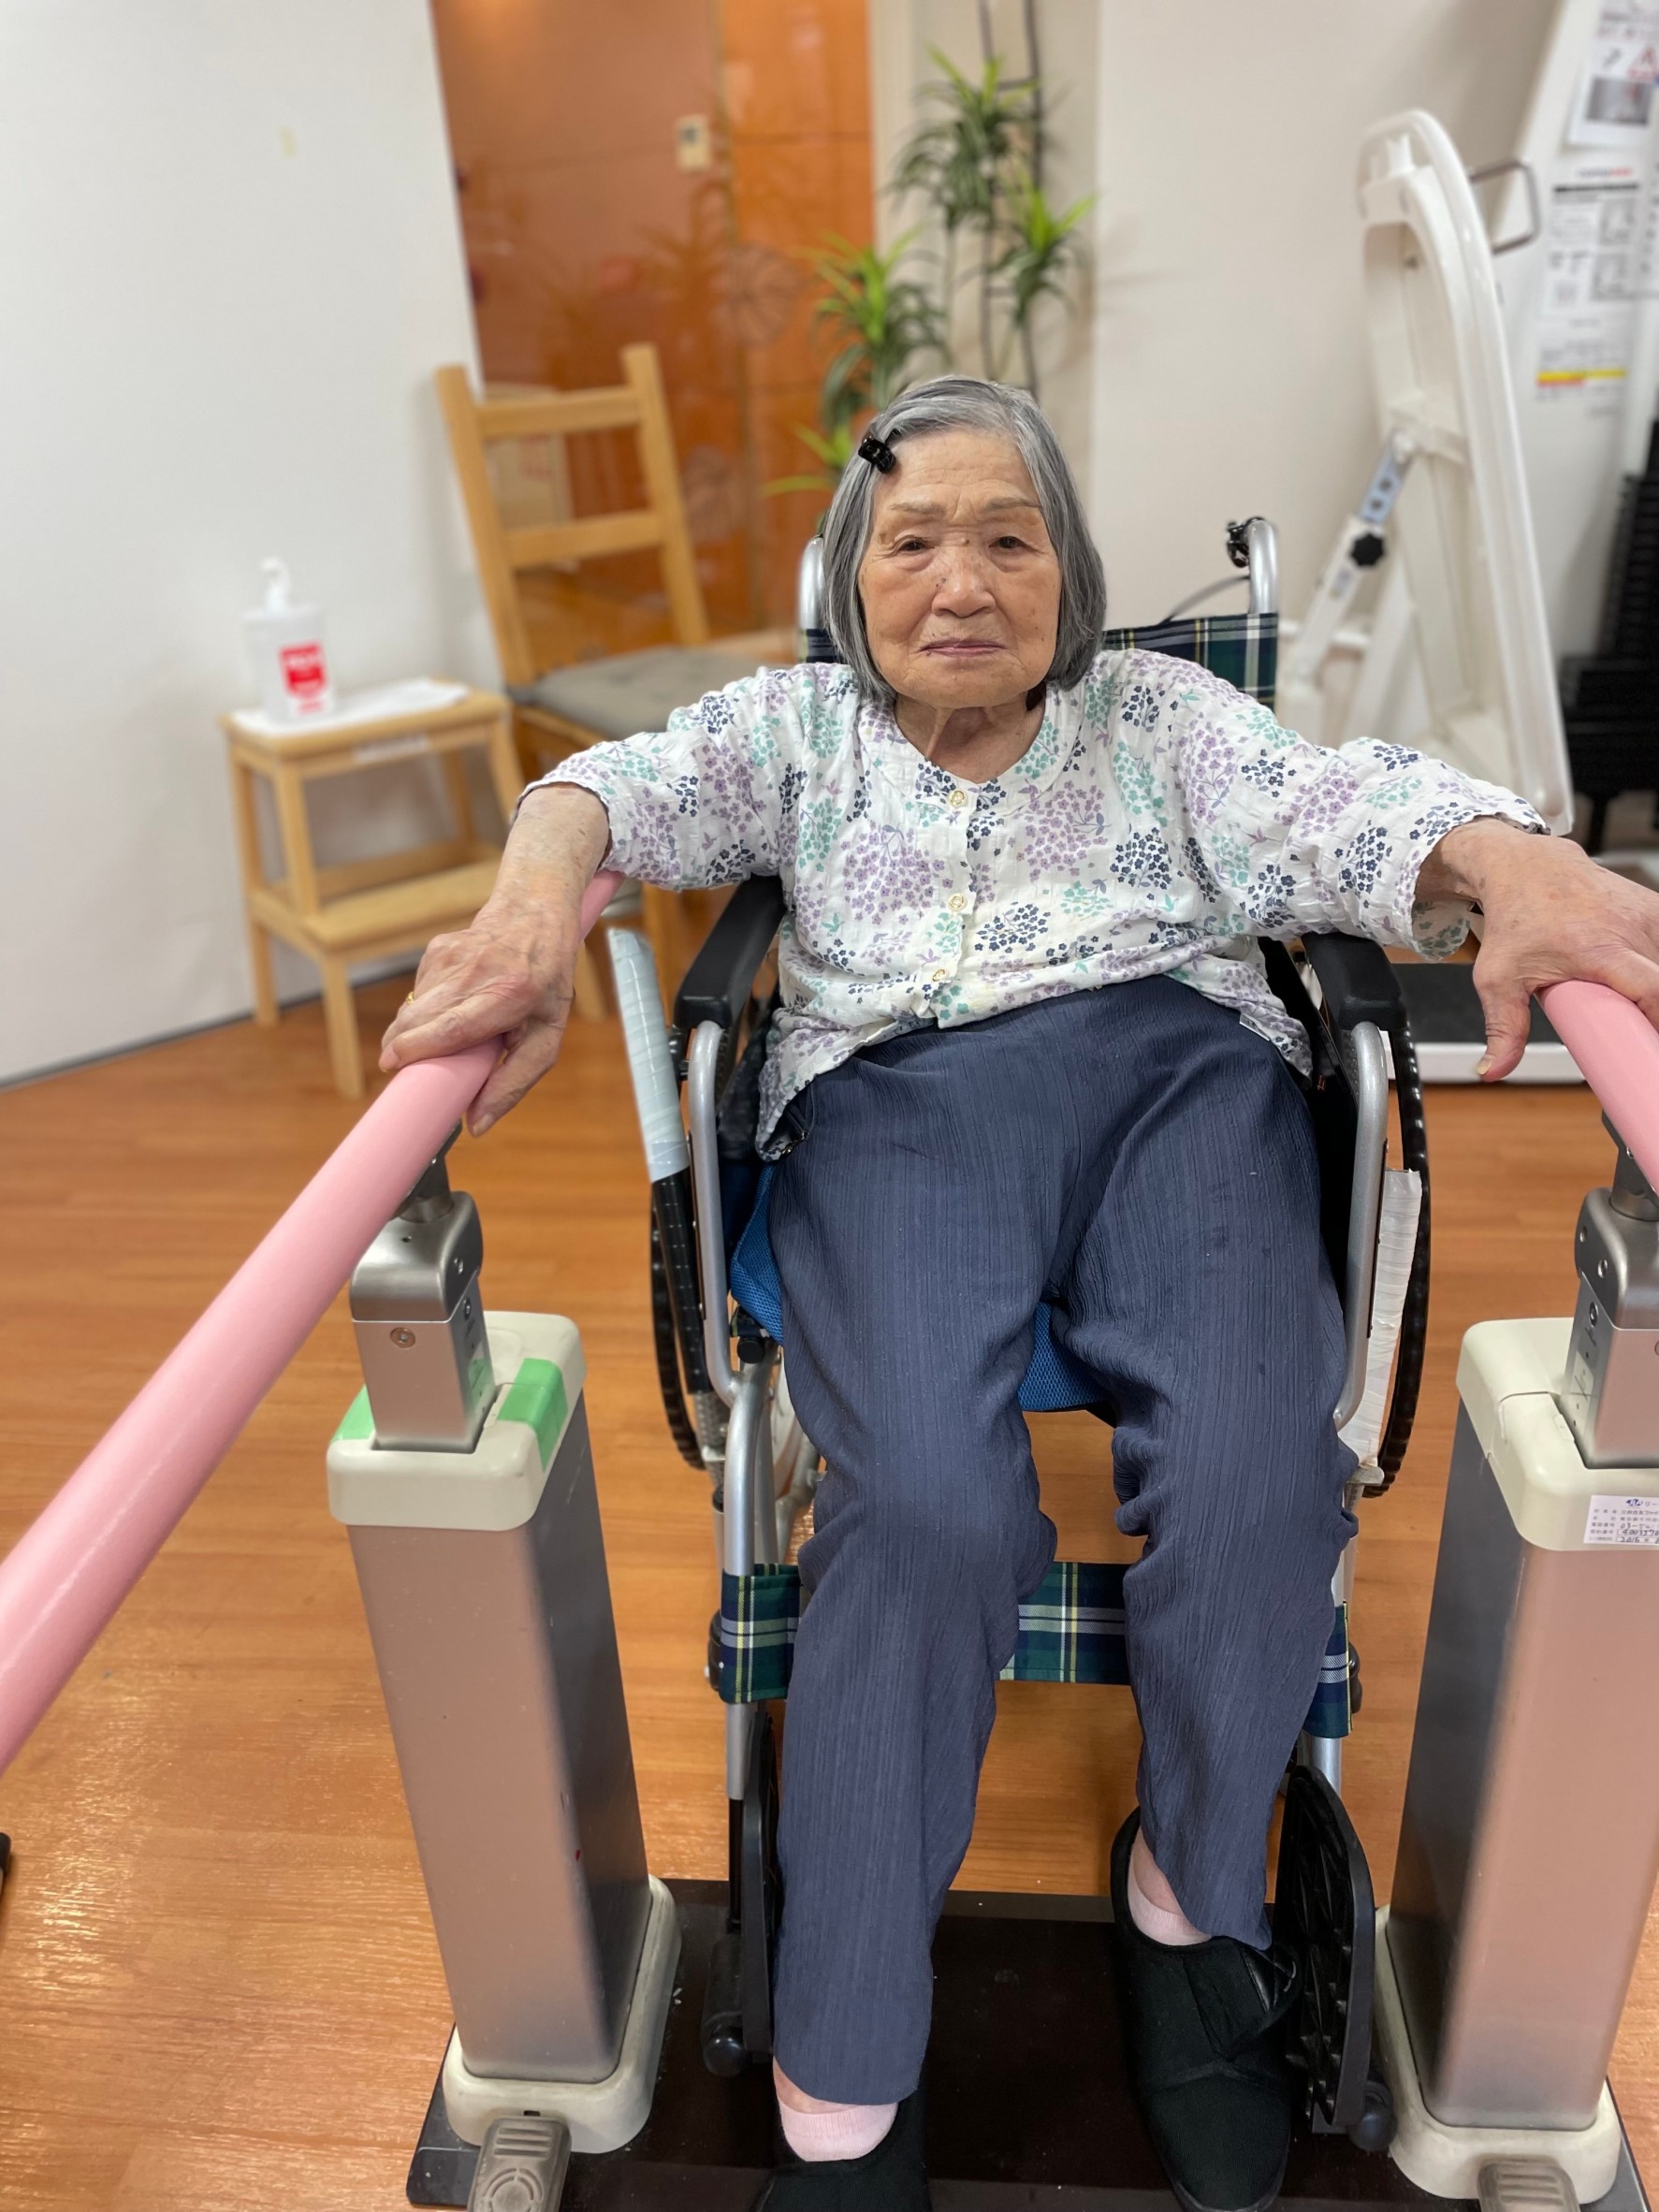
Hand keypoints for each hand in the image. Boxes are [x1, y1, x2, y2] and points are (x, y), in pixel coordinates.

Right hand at [378, 783, 609, 1132]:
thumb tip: (477, 1125)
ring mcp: (452, 954)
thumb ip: (514, 1082)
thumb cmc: (545, 986)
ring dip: (412, 1030)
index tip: (391, 1066)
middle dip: (400, 1046)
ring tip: (431, 1039)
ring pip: (413, 1006)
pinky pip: (418, 991)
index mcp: (511, 994)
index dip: (417, 1048)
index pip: (452, 1026)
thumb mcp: (547, 1037)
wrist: (535, 916)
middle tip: (398, 1068)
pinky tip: (446, 1005)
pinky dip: (424, 1007)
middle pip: (419, 1017)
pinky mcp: (437, 948)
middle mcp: (478, 971)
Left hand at [1418, 818, 1658, 1078]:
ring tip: (1625, 996)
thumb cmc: (1513, 921)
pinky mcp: (1654, 906)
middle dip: (1652, 1010)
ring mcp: (1647, 913)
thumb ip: (1502, 1028)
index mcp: (1600, 950)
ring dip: (1652, 986)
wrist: (1525, 867)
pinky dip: (1655, 962)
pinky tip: (1636, 971)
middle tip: (1631, 1026)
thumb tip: (1492, 1071)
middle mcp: (1630, 928)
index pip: (1653, 989)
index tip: (1652, 1040)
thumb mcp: (1498, 978)